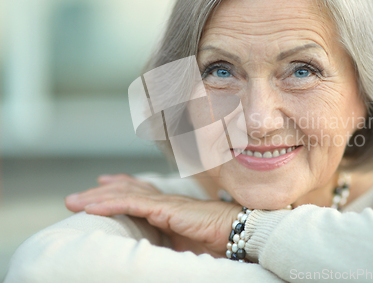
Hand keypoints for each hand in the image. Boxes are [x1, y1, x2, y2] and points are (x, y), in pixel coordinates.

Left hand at [65, 174, 240, 257]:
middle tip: (75, 197)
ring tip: (74, 202)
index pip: (139, 190)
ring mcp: (164, 202)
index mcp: (169, 206)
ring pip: (124, 194)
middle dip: (99, 192)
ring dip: (96, 198)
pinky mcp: (165, 209)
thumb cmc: (217, 237)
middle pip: (126, 189)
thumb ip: (169, 238)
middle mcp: (164, 199)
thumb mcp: (186, 240)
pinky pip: (132, 204)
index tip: (101, 185)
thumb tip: (155, 248)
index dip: (119, 186)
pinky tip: (92, 208)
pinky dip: (110, 204)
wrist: (236, 231)